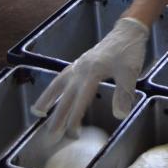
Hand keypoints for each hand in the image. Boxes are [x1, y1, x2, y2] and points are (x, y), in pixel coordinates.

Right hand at [30, 16, 148, 137]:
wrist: (128, 30)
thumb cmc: (130, 52)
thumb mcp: (130, 73)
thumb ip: (123, 94)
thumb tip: (119, 116)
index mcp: (93, 73)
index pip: (80, 100)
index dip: (75, 118)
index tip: (71, 134)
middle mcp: (81, 70)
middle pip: (66, 96)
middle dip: (57, 117)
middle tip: (50, 136)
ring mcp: (79, 65)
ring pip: (58, 84)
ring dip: (47, 99)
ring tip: (37, 113)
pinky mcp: (80, 62)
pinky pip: (61, 77)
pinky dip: (53, 87)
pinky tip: (51, 93)